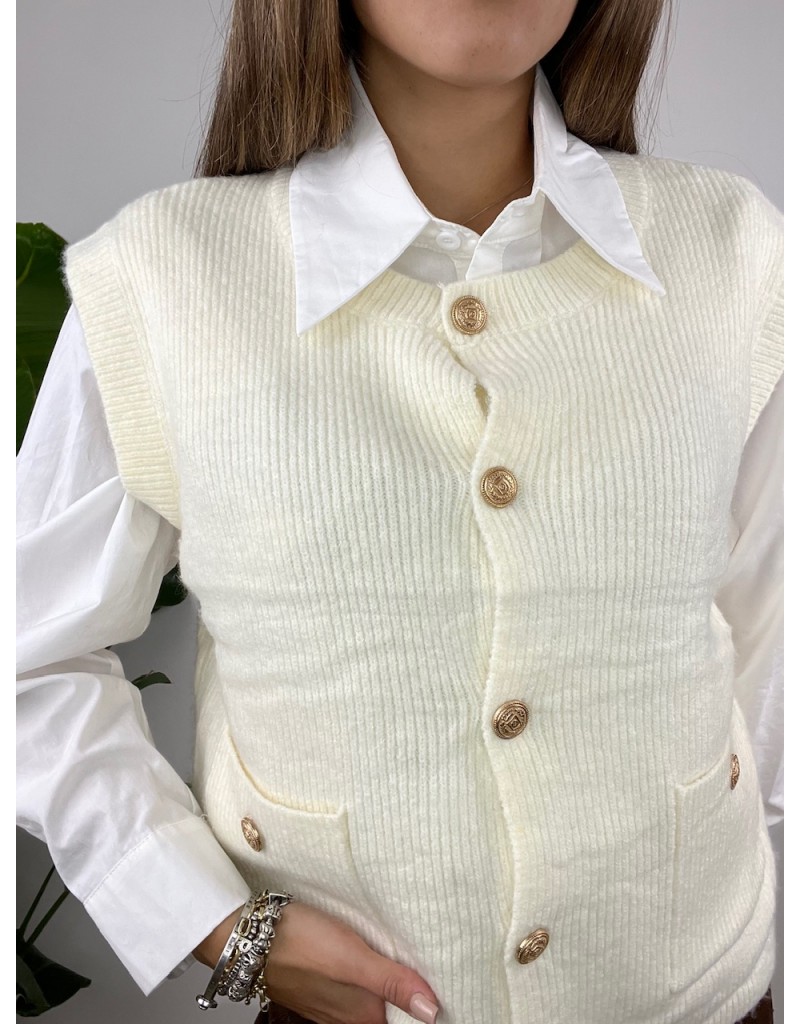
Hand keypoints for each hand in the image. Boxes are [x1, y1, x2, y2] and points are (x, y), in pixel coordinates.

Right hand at [194, 900, 439, 1023]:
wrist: (250, 932)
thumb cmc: (298, 943)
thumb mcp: (353, 959)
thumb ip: (393, 983)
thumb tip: (432, 1011)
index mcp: (361, 1016)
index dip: (421, 1011)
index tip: (443, 992)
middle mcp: (348, 1015)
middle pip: (389, 1014)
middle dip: (409, 997)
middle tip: (430, 971)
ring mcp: (332, 999)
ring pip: (372, 999)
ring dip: (390, 984)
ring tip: (410, 962)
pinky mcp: (321, 981)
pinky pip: (354, 986)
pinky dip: (369, 974)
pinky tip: (375, 954)